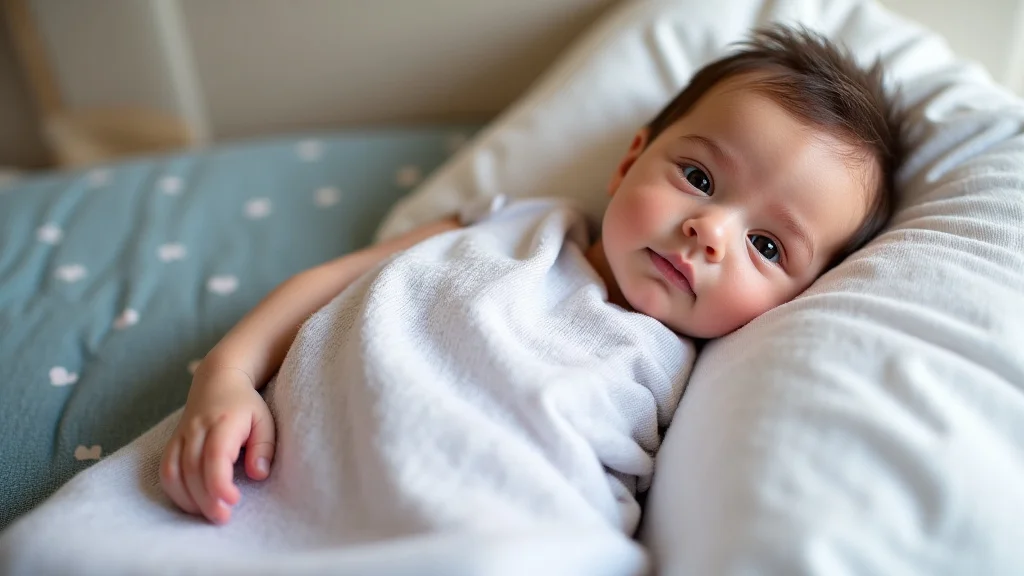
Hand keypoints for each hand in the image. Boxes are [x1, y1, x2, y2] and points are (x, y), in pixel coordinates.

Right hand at [160, 366, 275, 523]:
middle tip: (223, 518)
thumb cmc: (246, 404)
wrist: (218, 380)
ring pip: (175, 472)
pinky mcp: (172, 442)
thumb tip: (258, 474)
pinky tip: (192, 504)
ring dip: (189, 499)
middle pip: (193, 469)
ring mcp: (181, 435)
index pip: (215, 456)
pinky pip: (165, 470)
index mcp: (223, 421)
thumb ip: (264, 447)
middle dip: (206, 499)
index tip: (233, 501)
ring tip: (210, 513)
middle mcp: (197, 428)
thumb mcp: (265, 420)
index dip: (220, 483)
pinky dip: (175, 492)